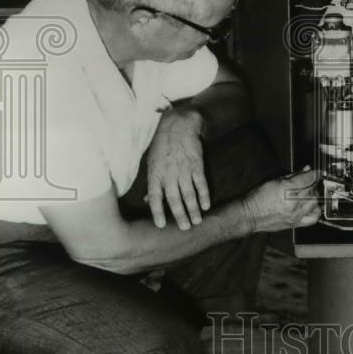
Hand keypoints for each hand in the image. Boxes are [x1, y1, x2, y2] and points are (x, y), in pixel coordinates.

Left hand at [146, 108, 209, 229]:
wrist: (179, 125)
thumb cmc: (162, 145)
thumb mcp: (152, 162)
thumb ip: (151, 183)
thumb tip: (146, 200)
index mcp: (155, 173)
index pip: (154, 196)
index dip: (157, 211)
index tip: (160, 225)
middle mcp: (169, 173)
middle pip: (174, 198)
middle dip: (179, 215)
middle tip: (184, 228)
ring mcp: (183, 169)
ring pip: (188, 193)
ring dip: (193, 209)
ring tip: (196, 222)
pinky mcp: (197, 164)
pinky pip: (201, 183)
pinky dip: (204, 195)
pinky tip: (206, 206)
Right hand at [241, 167, 321, 232]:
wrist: (250, 215)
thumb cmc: (258, 198)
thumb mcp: (275, 181)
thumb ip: (293, 176)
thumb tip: (306, 170)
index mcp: (287, 189)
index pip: (308, 179)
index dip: (314, 174)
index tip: (316, 172)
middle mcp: (293, 202)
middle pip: (312, 190)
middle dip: (312, 184)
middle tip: (307, 182)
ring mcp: (295, 214)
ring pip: (314, 202)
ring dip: (313, 196)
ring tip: (307, 194)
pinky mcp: (295, 223)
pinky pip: (313, 217)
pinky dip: (315, 210)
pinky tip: (310, 206)